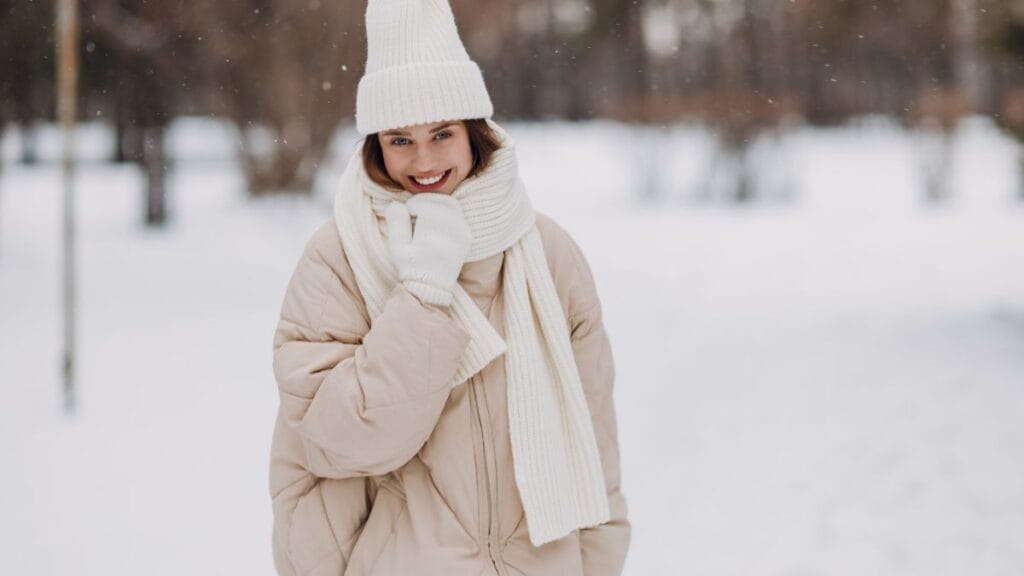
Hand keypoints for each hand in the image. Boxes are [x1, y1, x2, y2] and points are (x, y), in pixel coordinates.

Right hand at [385, 193, 471, 307]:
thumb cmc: (412, 267)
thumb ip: (396, 223)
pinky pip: (458, 215)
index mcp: (435, 227)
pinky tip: (435, 226)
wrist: (432, 286)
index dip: (411, 205)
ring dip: (436, 205)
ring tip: (424, 217)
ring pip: (451, 205)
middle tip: (414, 212)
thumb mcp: (398, 246)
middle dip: (425, 201)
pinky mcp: (467, 236)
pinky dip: (446, 214)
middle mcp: (453, 226)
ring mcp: (463, 231)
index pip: (424, 202)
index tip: (405, 216)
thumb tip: (395, 203)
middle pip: (439, 200)